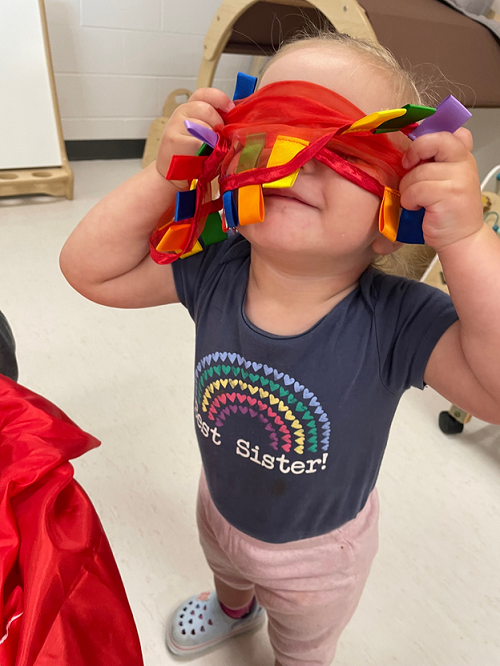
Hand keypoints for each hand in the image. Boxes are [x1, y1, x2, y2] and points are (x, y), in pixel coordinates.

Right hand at [156, 87, 233, 189]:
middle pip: (208, 110)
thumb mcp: (204, 135)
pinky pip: (199, 142)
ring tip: (208, 152)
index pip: (205, 93)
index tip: (230, 110)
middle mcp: (181, 112)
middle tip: (218, 140)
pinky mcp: (174, 140)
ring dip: (212, 141)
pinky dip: (205, 151)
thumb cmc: (193, 157)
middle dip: (218, 125)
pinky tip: (201, 158)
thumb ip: (216, 125)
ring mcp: (176, 125)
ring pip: (204, 127)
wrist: (172, 175)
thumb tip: (237, 122)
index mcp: (190, 108)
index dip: (220, 99)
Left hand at [399, 128, 482, 251]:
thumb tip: (408, 146)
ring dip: (408, 188)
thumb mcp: (445, 180)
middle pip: (434, 141)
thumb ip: (435, 161)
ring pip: (418, 172)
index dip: (427, 136)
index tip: (416, 153)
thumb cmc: (447, 210)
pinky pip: (416, 189)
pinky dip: (410, 200)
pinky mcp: (449, 194)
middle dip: (414, 152)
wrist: (461, 238)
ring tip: (416, 200)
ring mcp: (459, 177)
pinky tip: (417, 208)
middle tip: (408, 166)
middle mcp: (464, 162)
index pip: (450, 130)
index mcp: (462, 155)